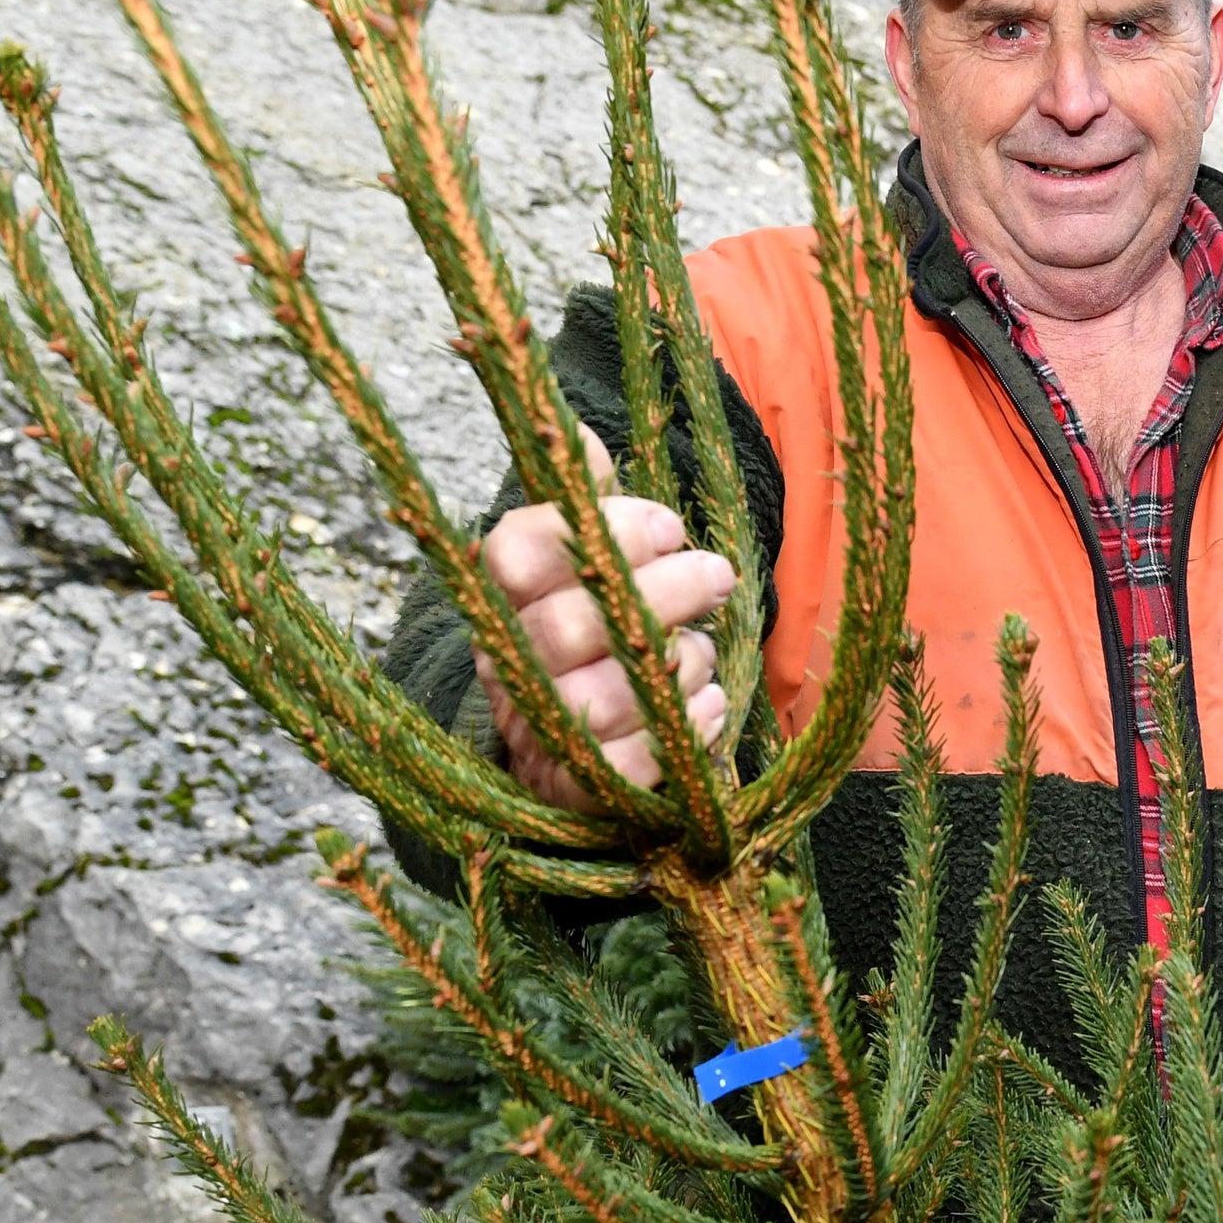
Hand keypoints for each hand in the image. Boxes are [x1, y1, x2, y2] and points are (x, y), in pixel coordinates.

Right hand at [471, 430, 739, 808]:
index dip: (604, 534)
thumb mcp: (586, 559)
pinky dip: (679, 734)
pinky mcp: (568, 790)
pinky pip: (620, 769)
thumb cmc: (597, 629)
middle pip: (567, 627)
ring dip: (674, 667)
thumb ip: (583, 501)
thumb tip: (574, 431)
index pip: (519, 551)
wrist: (573, 744)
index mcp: (501, 595)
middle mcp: (505, 662)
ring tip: (702, 652)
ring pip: (598, 699)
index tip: (672, 527)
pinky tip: (706, 707)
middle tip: (720, 575)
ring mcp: (532, 731)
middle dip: (662, 596)